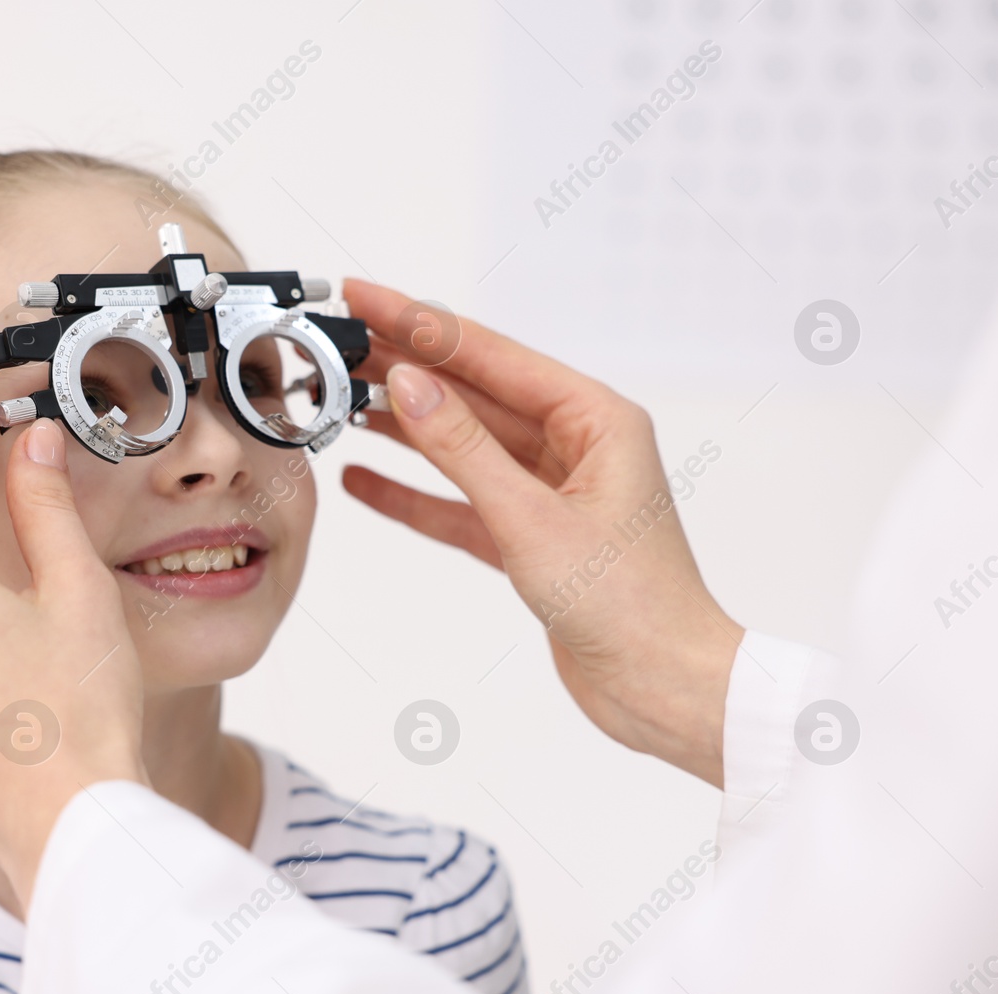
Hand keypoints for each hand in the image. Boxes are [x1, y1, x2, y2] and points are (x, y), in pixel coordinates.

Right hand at [340, 279, 739, 786]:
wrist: (663, 689)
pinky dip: (413, 492)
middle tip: (335, 342)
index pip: (489, 355)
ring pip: (461, 444)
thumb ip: (464, 449)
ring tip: (339, 398)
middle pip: (471, 392)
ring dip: (402, 425)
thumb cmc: (631, 606)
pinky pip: (459, 501)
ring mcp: (550, 491)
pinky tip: (364, 479)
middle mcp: (574, 445)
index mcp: (595, 419)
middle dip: (402, 366)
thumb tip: (410, 383)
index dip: (420, 325)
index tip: (364, 299)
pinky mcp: (529, 537)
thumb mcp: (532, 519)